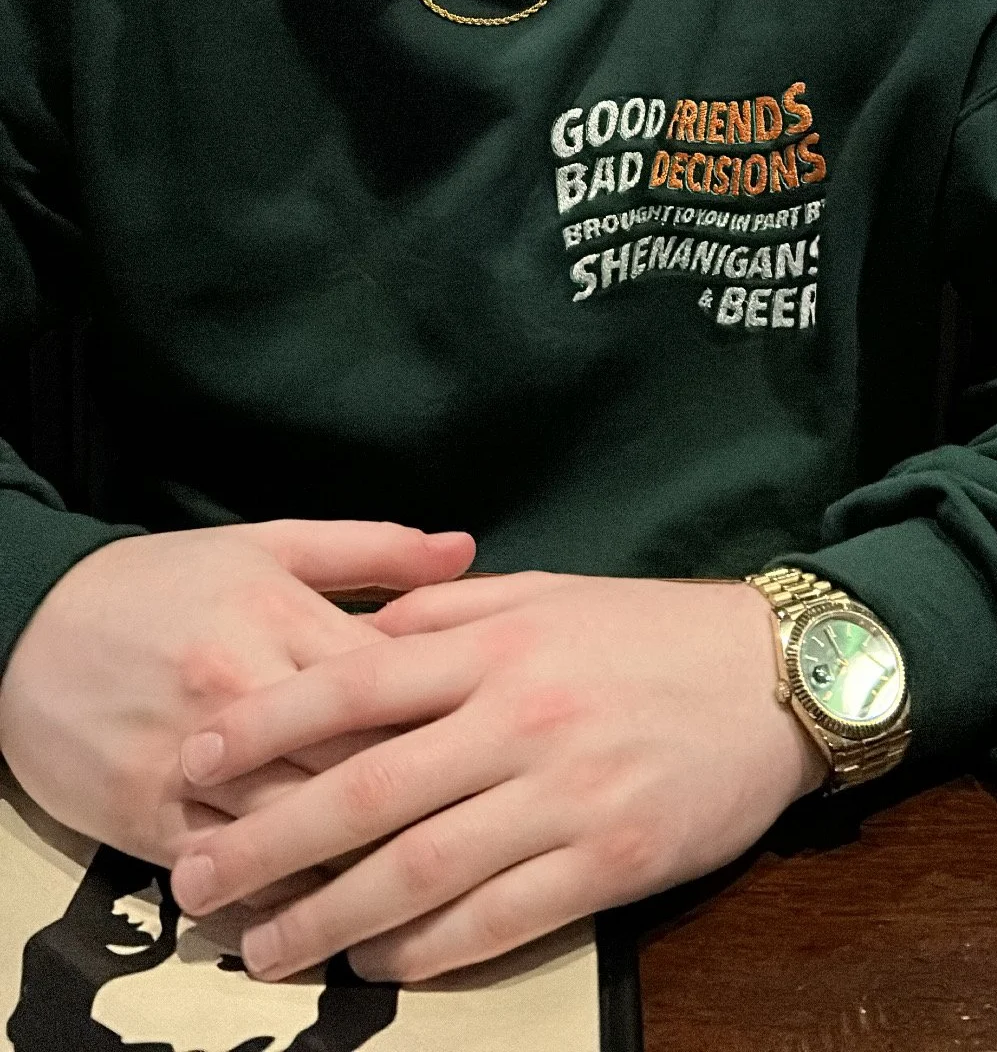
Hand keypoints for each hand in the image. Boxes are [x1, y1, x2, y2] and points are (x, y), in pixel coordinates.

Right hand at [0, 518, 473, 865]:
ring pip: (298, 830)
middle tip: (477, 820)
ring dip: (361, 861)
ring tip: (422, 879)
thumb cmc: (165, 582)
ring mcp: (190, 762)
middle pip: (354, 762)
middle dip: (421, 795)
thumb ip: (373, 550)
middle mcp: (238, 690)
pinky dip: (283, 896)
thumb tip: (467, 549)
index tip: (493, 736)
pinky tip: (327, 908)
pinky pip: (231, 874)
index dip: (450, 714)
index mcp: (277, 616)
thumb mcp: (268, 546)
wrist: (32, 623)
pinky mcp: (147, 817)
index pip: (390, 681)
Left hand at [169, 572, 827, 982]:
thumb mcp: (545, 593)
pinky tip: (379, 966)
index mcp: (496, 645)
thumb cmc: (650, 632)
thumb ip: (446, 612)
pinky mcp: (610, 864)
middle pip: (368, 790)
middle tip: (197, 882)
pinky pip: (500, 919)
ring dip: (331, 918)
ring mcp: (565, 796)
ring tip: (266, 949)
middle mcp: (519, 719)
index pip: (353, 685)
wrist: (777, 678)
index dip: (265, 726)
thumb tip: (357, 638)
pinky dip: (429, 951)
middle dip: (269, 842)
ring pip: (422, 869)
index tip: (194, 762)